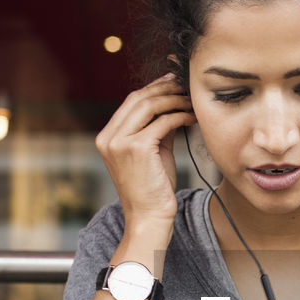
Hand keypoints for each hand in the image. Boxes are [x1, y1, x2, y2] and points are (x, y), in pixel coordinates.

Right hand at [96, 74, 196, 229]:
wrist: (149, 217)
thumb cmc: (152, 188)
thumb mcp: (152, 152)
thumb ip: (157, 127)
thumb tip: (173, 103)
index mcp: (107, 137)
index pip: (130, 102)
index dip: (153, 88)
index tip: (173, 83)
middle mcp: (108, 137)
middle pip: (138, 99)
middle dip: (165, 89)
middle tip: (185, 84)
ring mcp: (119, 142)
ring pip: (150, 106)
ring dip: (174, 100)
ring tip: (192, 100)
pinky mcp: (136, 148)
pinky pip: (162, 122)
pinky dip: (180, 116)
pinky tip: (192, 117)